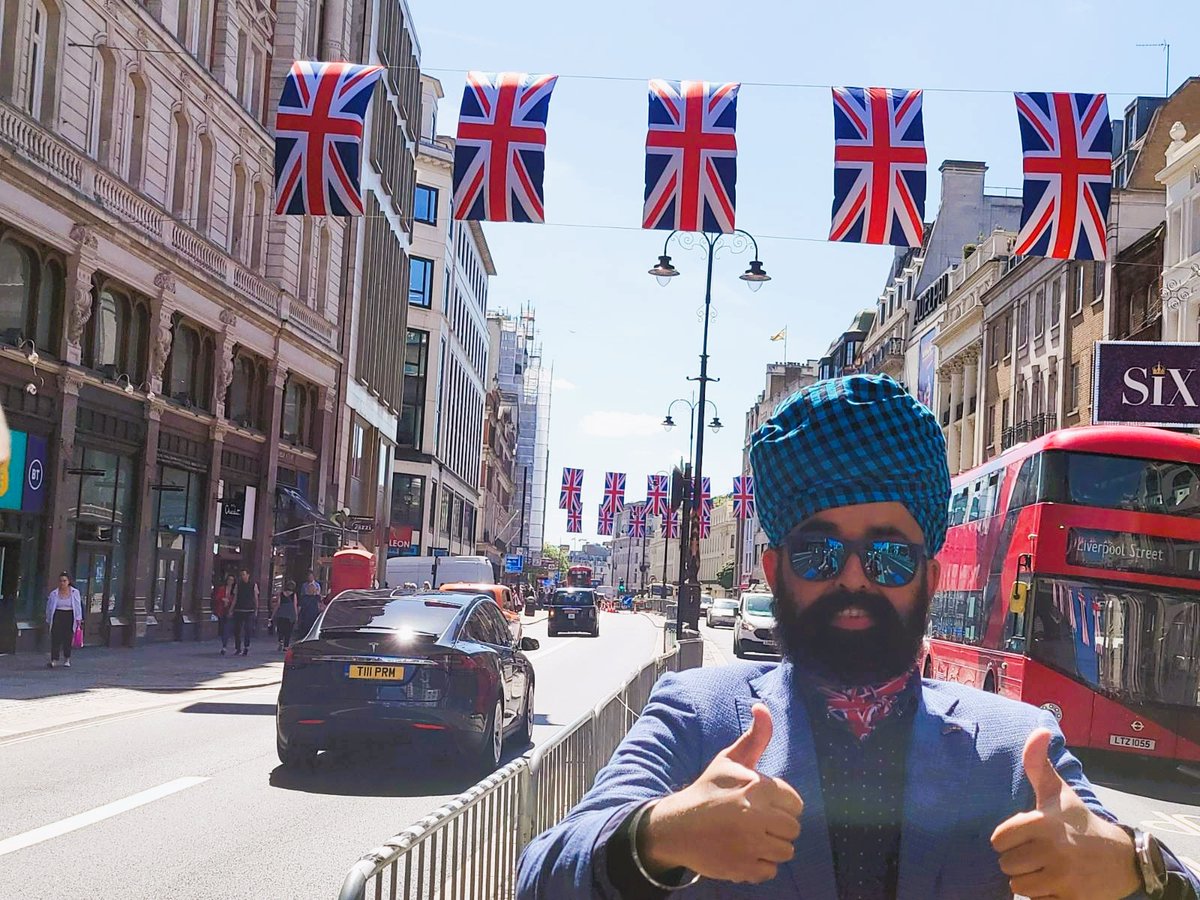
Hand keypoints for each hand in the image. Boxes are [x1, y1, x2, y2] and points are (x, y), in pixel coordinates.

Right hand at [640, 703, 802, 883]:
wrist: (677, 826)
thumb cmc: (708, 790)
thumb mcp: (729, 761)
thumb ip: (755, 737)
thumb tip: (762, 706)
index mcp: (758, 787)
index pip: (796, 804)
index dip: (780, 804)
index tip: (762, 804)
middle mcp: (756, 816)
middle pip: (793, 829)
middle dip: (777, 826)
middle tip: (755, 821)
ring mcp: (750, 845)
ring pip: (785, 851)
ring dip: (771, 846)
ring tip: (750, 837)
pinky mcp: (743, 868)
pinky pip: (770, 871)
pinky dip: (759, 865)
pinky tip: (742, 852)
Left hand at [991, 728, 1138, 899]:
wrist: (1119, 858)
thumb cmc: (1079, 822)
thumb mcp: (1058, 792)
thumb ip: (1038, 763)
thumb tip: (1039, 730)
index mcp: (1043, 823)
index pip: (998, 841)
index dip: (1007, 839)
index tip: (1024, 835)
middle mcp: (1053, 851)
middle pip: (1007, 865)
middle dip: (1018, 860)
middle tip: (1037, 852)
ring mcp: (1064, 878)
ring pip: (1019, 886)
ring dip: (1028, 879)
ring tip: (1045, 867)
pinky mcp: (1072, 899)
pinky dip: (1043, 895)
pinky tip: (1057, 882)